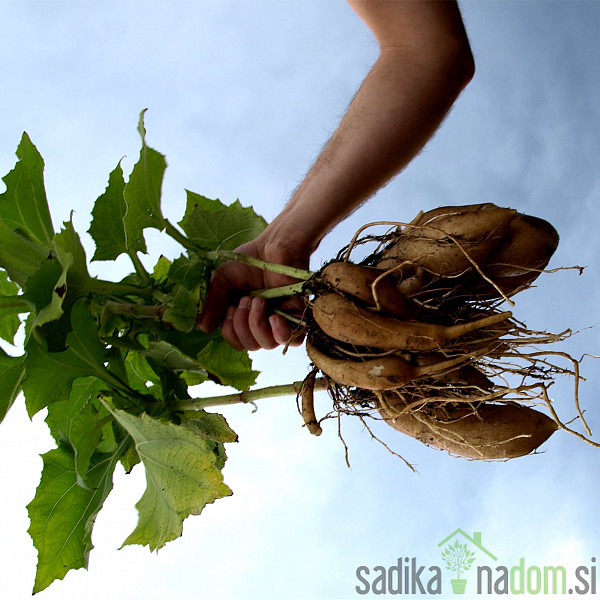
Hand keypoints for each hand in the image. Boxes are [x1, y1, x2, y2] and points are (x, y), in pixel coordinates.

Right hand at [196, 235, 309, 350]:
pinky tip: (274, 317)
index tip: (229, 308)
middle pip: (250, 346)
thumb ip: (212, 303)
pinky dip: (279, 332)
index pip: (236, 341)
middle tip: (245, 300)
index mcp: (244, 317)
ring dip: (257, 324)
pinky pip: (290, 339)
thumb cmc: (250, 260)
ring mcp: (280, 320)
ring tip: (259, 301)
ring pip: (267, 344)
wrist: (275, 246)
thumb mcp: (222, 280)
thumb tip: (203, 328)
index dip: (230, 331)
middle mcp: (262, 322)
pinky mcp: (297, 316)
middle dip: (242, 325)